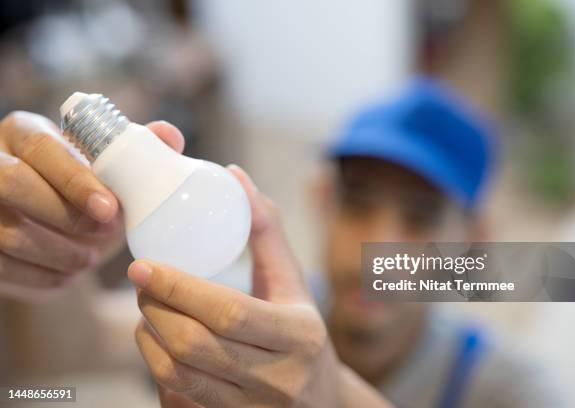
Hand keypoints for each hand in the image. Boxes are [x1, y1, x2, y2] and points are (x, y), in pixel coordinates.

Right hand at [0, 111, 183, 301]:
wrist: (58, 238)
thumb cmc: (87, 197)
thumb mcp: (112, 175)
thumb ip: (139, 153)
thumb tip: (170, 136)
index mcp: (26, 133)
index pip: (43, 147)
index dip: (75, 180)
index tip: (111, 210)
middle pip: (12, 182)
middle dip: (64, 215)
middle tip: (104, 234)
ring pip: (6, 232)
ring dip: (58, 252)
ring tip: (90, 260)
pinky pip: (1, 266)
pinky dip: (41, 277)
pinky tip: (67, 275)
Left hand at [130, 165, 344, 406]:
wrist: (321, 403)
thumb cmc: (304, 332)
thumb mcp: (294, 281)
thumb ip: (266, 229)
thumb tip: (234, 175)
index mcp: (298, 337)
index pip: (228, 312)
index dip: (178, 288)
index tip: (142, 266)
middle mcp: (277, 380)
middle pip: (194, 345)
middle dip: (154, 310)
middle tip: (142, 284)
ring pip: (177, 376)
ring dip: (148, 338)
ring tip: (148, 310)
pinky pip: (177, 398)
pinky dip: (157, 367)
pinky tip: (160, 343)